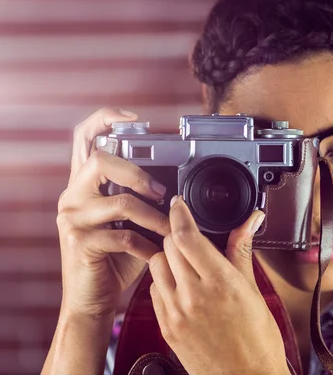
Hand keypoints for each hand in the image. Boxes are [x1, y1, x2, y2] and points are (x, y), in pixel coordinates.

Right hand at [57, 108, 170, 316]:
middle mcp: (72, 195)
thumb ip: (141, 199)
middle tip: (161, 192)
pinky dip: (147, 244)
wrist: (94, 299)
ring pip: (120, 202)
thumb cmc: (116, 258)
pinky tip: (156, 252)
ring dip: (155, 218)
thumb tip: (176, 186)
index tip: (134, 118)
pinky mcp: (79, 242)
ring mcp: (72, 218)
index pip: (84, 138)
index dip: (105, 119)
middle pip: (100, 160)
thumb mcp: (129, 222)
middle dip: (138, 173)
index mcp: (84, 184)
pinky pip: (123, 236)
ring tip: (171, 230)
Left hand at [148, 196, 288, 374]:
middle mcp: (193, 295)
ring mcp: (176, 313)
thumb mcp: (253, 290)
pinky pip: (154, 290)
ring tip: (186, 261)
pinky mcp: (166, 327)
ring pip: (156, 265)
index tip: (179, 203)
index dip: (179, 213)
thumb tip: (251, 220)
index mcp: (219, 282)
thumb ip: (242, 251)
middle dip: (177, 234)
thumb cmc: (257, 341)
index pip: (186, 235)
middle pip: (168, 246)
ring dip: (167, 256)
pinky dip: (164, 280)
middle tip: (190, 235)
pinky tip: (181, 285)